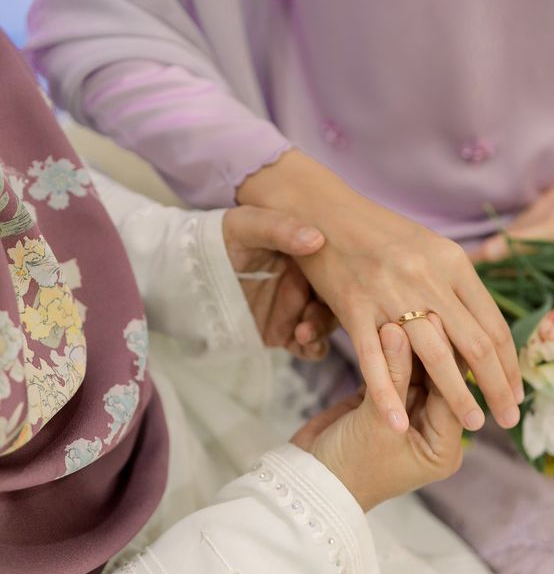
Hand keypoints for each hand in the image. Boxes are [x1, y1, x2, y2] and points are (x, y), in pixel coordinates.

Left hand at [222, 204, 335, 358]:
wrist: (185, 272)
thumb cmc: (218, 238)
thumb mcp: (246, 224)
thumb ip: (279, 229)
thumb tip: (316, 239)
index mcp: (306, 251)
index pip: (339, 266)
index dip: (349, 277)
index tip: (347, 287)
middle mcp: (307, 280)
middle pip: (339, 298)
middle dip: (335, 310)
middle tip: (315, 316)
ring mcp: (296, 307)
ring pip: (327, 323)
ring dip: (323, 330)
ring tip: (304, 333)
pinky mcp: (283, 331)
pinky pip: (309, 345)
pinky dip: (314, 348)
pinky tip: (305, 344)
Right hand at [238, 151, 522, 434]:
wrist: (321, 209)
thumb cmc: (376, 231)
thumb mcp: (427, 247)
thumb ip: (453, 284)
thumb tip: (480, 326)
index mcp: (452, 262)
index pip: (493, 324)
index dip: (509, 365)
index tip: (516, 393)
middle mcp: (429, 277)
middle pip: (476, 344)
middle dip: (497, 388)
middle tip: (509, 420)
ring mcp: (391, 292)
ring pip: (435, 356)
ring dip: (458, 397)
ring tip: (472, 426)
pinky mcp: (354, 306)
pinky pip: (374, 359)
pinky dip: (388, 395)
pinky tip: (400, 424)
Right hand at [292, 319, 462, 510]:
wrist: (308, 481)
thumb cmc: (349, 465)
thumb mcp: (377, 421)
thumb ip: (392, 375)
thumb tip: (399, 329)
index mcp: (442, 447)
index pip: (454, 395)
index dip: (448, 358)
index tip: (439, 321)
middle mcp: (430, 431)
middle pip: (437, 381)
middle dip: (429, 349)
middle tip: (424, 311)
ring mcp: (406, 417)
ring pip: (414, 373)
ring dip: (407, 348)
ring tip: (404, 312)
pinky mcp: (380, 406)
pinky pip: (391, 374)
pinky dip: (388, 355)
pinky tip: (385, 326)